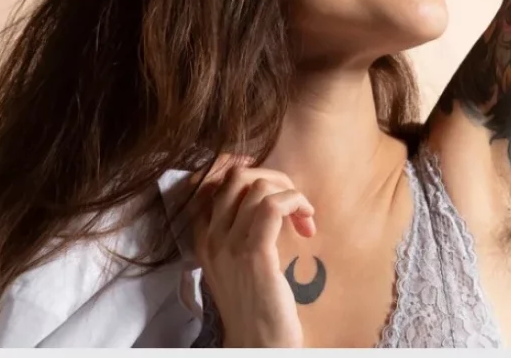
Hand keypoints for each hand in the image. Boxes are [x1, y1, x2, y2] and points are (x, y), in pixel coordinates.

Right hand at [189, 155, 316, 347]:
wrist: (258, 345)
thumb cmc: (257, 306)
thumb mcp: (237, 265)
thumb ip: (239, 233)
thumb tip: (264, 200)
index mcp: (204, 240)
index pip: (209, 184)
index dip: (241, 171)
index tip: (271, 183)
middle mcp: (212, 239)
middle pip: (236, 177)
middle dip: (273, 178)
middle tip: (294, 203)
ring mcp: (230, 246)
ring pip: (257, 186)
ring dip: (291, 193)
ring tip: (305, 219)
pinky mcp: (255, 255)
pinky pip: (273, 206)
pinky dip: (295, 202)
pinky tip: (307, 221)